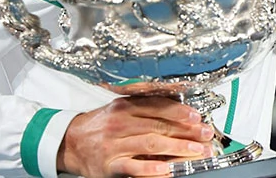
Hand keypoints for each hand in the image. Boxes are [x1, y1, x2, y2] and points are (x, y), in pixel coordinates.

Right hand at [57, 96, 215, 177]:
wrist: (71, 143)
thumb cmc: (102, 126)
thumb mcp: (121, 110)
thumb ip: (147, 110)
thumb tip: (181, 114)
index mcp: (126, 107)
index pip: (159, 106)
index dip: (181, 112)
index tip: (198, 117)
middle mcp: (120, 123)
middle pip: (159, 125)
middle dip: (186, 131)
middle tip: (205, 136)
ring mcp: (115, 145)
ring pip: (151, 144)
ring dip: (177, 148)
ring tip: (196, 151)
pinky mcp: (110, 166)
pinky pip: (133, 167)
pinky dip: (151, 169)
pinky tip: (167, 169)